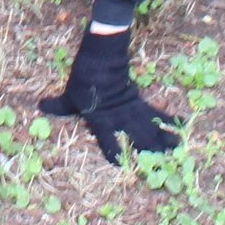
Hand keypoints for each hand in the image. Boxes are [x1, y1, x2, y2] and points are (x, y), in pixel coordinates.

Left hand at [39, 25, 184, 162]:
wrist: (101, 60)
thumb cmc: (83, 80)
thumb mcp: (69, 95)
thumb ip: (59, 106)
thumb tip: (41, 105)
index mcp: (101, 121)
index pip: (107, 142)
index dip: (113, 153)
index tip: (119, 165)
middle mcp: (119, 119)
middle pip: (137, 138)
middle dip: (150, 151)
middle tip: (162, 163)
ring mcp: (132, 110)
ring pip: (151, 127)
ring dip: (164, 138)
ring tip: (177, 147)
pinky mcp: (140, 101)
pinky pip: (157, 112)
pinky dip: (170, 117)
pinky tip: (183, 123)